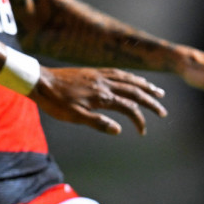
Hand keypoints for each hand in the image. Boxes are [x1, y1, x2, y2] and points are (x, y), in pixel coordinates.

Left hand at [31, 67, 167, 135]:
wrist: (40, 81)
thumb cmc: (55, 102)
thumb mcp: (74, 116)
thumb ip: (97, 122)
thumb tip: (119, 130)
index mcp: (102, 96)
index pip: (129, 108)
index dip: (139, 120)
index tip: (142, 132)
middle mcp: (104, 83)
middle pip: (134, 92)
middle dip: (151, 102)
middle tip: (163, 111)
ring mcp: (99, 75)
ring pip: (128, 79)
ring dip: (144, 86)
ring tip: (157, 91)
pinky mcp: (93, 71)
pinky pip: (117, 72)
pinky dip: (130, 76)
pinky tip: (132, 79)